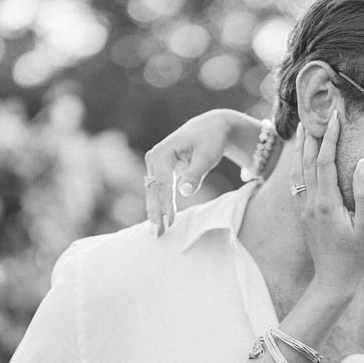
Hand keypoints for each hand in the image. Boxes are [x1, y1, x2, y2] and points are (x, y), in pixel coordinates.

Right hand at [143, 110, 239, 234]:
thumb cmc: (211, 140)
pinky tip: (159, 221)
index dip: (166, 204)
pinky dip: (158, 206)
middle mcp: (153, 158)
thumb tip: (184, 192)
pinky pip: (157, 191)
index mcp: (162, 153)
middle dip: (155, 213)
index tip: (170, 222)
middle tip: (158, 234)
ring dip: (155, 212)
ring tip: (157, 233)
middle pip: (153, 190)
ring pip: (153, 193)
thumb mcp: (207, 156)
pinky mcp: (159, 171)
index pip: (163, 184)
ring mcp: (154, 164)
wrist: (210, 128)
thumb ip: (195, 174)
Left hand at [297, 114, 363, 297]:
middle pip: (306, 160)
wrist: (333, 281)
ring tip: (306, 127)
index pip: (324, 161)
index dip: (330, 137)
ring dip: (301, 147)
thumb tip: (361, 163)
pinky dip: (298, 164)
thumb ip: (363, 194)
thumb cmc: (356, 257)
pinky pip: (296, 183)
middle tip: (317, 112)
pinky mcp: (303, 215)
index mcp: (326, 203)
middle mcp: (310, 203)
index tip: (336, 116)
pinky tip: (301, 158)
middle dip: (312, 135)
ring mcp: (304, 209)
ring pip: (297, 170)